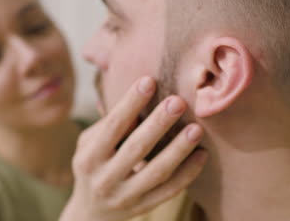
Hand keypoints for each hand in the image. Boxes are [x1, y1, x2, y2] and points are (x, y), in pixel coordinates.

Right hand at [60, 77, 207, 220]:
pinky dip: (187, 173)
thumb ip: (107, 126)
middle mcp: (105, 178)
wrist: (91, 211)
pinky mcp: (143, 207)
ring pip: (156, 172)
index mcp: (89, 157)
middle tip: (178, 101)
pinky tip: (201, 154)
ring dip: (178, 149)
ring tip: (196, 128)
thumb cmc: (92, 165)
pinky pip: (169, 191)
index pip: (112, 127)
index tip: (149, 81)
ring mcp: (125, 196)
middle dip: (158, 123)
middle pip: (136, 148)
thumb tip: (136, 100)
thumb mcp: (88, 144)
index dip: (130, 103)